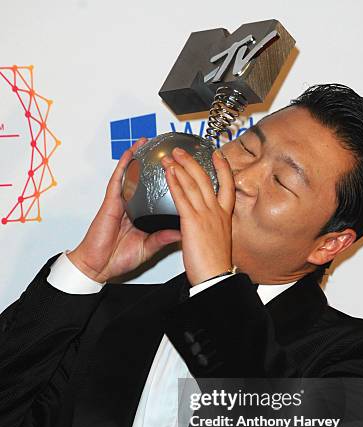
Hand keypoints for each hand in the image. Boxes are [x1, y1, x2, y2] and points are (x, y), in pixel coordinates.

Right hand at [67, 137, 180, 282]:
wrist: (97, 266)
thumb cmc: (118, 259)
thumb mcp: (147, 249)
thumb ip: (162, 239)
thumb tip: (181, 232)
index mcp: (142, 218)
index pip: (157, 197)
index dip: (167, 183)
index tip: (179, 172)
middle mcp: (132, 207)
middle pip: (145, 181)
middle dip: (154, 165)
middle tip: (166, 149)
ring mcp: (121, 203)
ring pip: (131, 175)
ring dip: (139, 158)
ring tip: (148, 142)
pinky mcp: (110, 202)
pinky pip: (117, 179)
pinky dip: (124, 165)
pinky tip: (130, 152)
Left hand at [161, 146, 234, 285]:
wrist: (215, 277)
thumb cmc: (215, 265)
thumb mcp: (217, 241)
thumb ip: (210, 229)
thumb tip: (205, 226)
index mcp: (224, 217)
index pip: (227, 186)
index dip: (223, 168)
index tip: (218, 156)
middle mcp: (216, 212)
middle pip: (206, 179)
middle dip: (193, 162)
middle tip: (182, 150)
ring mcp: (205, 215)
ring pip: (193, 184)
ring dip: (180, 167)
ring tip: (170, 156)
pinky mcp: (192, 222)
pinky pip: (182, 197)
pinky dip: (175, 182)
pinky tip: (169, 173)